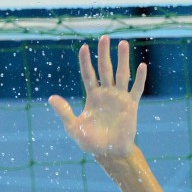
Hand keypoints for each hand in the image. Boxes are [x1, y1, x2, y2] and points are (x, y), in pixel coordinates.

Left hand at [49, 35, 146, 158]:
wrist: (109, 153)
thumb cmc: (91, 142)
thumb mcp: (74, 127)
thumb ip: (64, 112)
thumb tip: (51, 98)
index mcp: (93, 97)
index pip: (88, 75)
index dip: (86, 61)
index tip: (84, 47)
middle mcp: (106, 94)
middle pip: (105, 69)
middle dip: (104, 54)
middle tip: (104, 37)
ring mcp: (119, 99)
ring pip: (121, 74)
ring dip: (122, 59)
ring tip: (122, 43)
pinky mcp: (131, 106)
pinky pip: (136, 90)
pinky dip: (139, 79)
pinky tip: (141, 66)